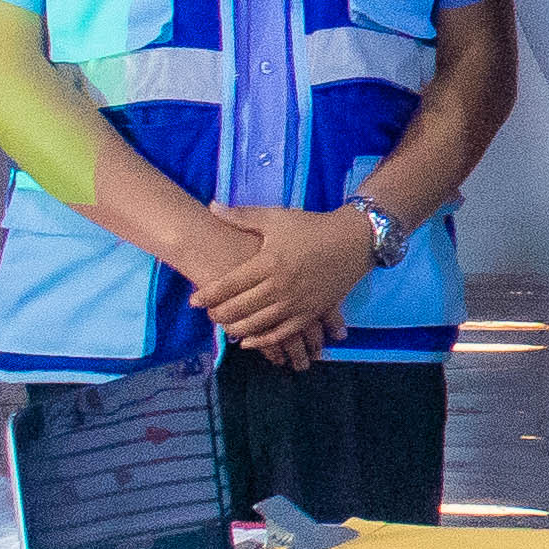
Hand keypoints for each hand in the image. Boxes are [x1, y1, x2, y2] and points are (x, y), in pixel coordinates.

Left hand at [186, 205, 377, 370]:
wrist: (354, 240)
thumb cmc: (311, 227)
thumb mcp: (276, 217)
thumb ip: (242, 216)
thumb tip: (211, 206)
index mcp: (269, 262)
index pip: (229, 284)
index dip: (208, 294)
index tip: (194, 301)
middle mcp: (280, 286)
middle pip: (239, 308)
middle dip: (218, 314)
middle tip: (209, 314)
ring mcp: (296, 303)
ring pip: (258, 324)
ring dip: (236, 328)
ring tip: (224, 326)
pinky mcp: (310, 313)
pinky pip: (282, 334)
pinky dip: (263, 341)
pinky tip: (248, 342)